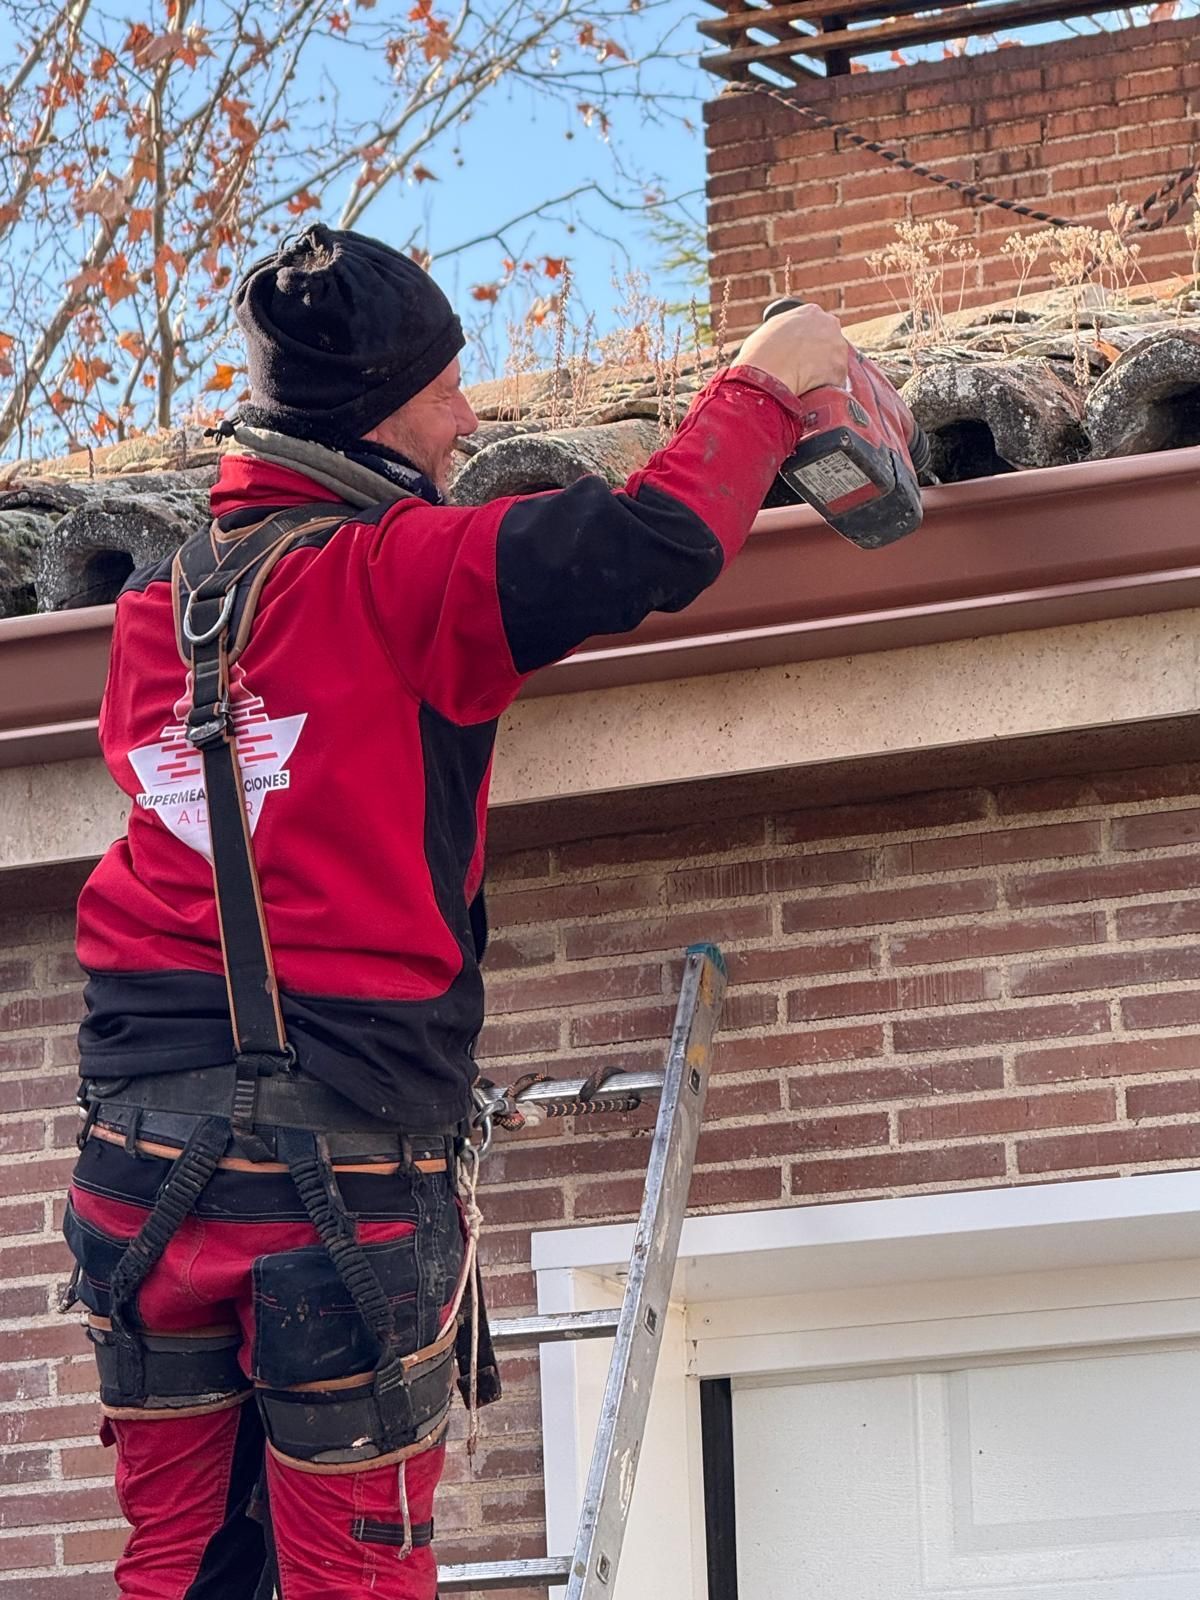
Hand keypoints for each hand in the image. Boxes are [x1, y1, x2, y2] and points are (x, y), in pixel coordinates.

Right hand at [733, 303, 849, 396]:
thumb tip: (780, 344)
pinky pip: (836, 382)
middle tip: (805, 369)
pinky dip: (826, 388)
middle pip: (830, 342)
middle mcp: (829, 325)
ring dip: (824, 373)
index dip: (808, 342)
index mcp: (810, 312)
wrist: (768, 374)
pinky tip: (811, 391)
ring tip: (805, 384)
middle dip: (820, 356)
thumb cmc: (761, 354)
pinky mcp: (841, 370)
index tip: (801, 354)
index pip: (816, 326)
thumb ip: (782, 332)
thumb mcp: (768, 332)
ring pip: (834, 362)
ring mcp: (838, 347)